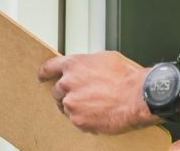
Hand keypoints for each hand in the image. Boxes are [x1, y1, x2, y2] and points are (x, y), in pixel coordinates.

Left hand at [38, 51, 159, 133]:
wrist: (136, 96)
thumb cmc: (126, 77)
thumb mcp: (105, 59)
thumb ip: (88, 64)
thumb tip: (86, 67)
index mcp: (73, 65)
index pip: (49, 68)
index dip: (45, 73)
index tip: (42, 77)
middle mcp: (68, 83)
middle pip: (57, 90)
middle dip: (67, 93)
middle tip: (83, 96)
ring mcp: (71, 103)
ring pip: (66, 107)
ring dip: (77, 107)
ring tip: (96, 105)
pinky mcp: (78, 120)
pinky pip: (77, 120)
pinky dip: (86, 119)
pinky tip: (100, 114)